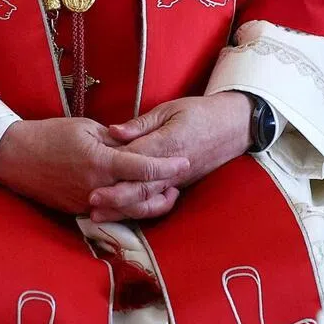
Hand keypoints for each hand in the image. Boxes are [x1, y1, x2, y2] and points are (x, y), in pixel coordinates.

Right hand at [0, 118, 189, 218]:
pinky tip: (141, 198)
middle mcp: (95, 186)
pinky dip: (128, 208)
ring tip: (168, 193)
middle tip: (182, 179)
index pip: (142, 168)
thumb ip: (117, 140)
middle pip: (139, 195)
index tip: (185, 161)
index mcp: (100, 161)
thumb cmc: (53, 134)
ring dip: (149, 204)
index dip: (167, 166)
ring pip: (126, 210)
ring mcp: (85, 201)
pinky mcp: (77, 210)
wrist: (15, 156)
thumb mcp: (89, 129)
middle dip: (164, 189)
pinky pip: (109, 212)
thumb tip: (140, 145)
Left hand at [88, 94, 251, 222]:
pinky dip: (139, 210)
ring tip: (98, 214)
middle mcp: (172, 166)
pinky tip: (122, 214)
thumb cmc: (201, 113)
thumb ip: (142, 123)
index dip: (112, 165)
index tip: (89, 169)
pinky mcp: (181, 185)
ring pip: (147, 199)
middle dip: (114, 195)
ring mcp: (177, 179)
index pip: (136, 158)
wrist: (234, 126)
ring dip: (122, 208)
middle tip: (90, 199)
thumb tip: (113, 131)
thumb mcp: (171, 109)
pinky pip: (158, 202)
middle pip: (140, 185)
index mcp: (168, 142)